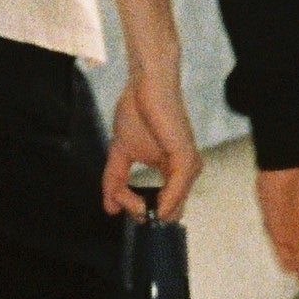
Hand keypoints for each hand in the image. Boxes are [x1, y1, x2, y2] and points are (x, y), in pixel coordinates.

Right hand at [104, 56, 200, 219]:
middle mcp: (186, 172)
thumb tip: (110, 209)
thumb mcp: (121, 153)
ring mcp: (188, 167)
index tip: (117, 203)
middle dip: (141, 213)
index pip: (162, 208)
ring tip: (123, 197)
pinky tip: (147, 206)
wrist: (146, 85)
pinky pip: (176, 192)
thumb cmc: (137, 111)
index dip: (139, 211)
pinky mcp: (186, 159)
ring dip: (142, 206)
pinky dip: (161, 203)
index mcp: (173, 171)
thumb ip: (114, 181)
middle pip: (167, 213)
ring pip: (170, 207)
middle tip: (119, 202)